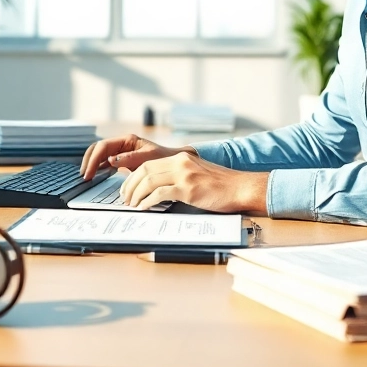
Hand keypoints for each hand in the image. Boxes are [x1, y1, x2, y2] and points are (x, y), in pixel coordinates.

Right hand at [80, 133, 184, 179]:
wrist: (173, 162)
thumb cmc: (164, 159)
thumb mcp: (148, 159)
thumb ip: (130, 158)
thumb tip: (111, 160)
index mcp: (127, 140)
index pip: (103, 146)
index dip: (93, 160)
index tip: (88, 173)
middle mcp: (122, 143)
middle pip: (97, 148)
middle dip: (88, 160)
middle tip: (84, 175)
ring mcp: (121, 150)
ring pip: (99, 154)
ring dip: (91, 163)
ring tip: (86, 176)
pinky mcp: (122, 158)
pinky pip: (105, 160)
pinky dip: (98, 166)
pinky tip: (95, 175)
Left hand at [120, 152, 267, 213]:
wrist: (241, 187)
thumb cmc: (221, 185)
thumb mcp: (197, 173)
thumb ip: (179, 175)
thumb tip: (159, 188)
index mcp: (181, 158)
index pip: (148, 164)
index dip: (133, 177)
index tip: (127, 188)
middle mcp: (180, 163)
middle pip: (144, 170)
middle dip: (130, 185)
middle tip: (125, 198)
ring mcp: (184, 175)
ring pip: (149, 180)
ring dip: (136, 194)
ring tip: (131, 205)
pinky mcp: (188, 189)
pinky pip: (160, 194)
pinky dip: (147, 201)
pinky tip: (143, 208)